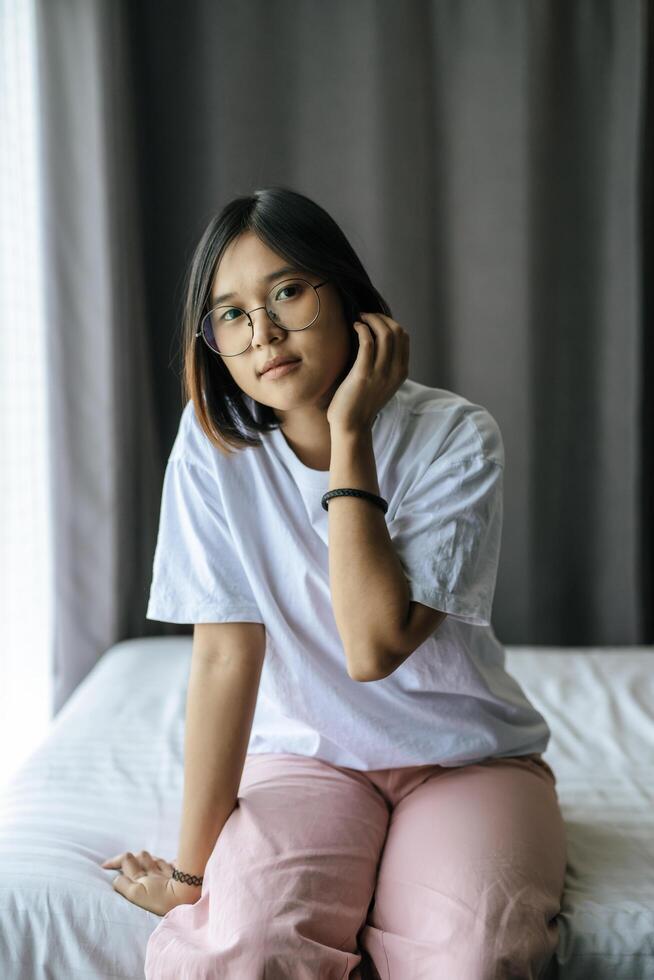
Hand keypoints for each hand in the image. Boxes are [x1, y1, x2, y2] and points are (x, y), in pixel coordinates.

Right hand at [100, 850, 201, 915]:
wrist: (189, 896)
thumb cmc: (162, 900)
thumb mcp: (137, 895)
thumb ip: (124, 886)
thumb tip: (116, 878)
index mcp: (143, 877)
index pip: (126, 861)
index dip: (114, 862)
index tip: (104, 866)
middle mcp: (155, 871)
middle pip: (141, 857)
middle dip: (131, 858)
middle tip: (123, 864)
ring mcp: (169, 871)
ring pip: (156, 859)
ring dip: (147, 859)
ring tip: (142, 864)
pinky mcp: (182, 873)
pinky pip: (173, 864)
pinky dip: (167, 865)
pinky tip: (167, 868)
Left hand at [326, 312, 408, 433]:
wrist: (352, 425)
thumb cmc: (361, 403)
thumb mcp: (382, 383)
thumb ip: (386, 365)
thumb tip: (378, 342)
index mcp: (401, 371)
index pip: (404, 337)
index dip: (390, 322)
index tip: (376, 320)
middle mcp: (395, 371)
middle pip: (397, 331)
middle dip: (381, 318)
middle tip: (366, 316)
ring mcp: (381, 372)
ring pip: (385, 334)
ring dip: (372, 320)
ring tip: (360, 318)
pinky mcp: (364, 374)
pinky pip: (368, 342)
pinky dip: (362, 329)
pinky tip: (355, 327)